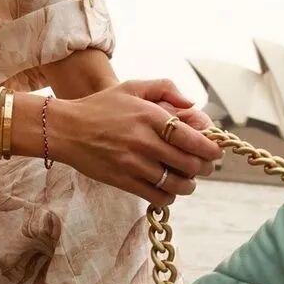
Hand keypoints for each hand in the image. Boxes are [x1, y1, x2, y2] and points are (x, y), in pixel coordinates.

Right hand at [50, 79, 221, 206]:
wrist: (67, 130)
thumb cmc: (102, 107)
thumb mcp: (132, 87)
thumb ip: (165, 89)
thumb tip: (192, 104)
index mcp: (150, 116)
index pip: (192, 137)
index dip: (210, 148)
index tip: (215, 152)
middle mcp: (144, 141)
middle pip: (189, 163)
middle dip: (204, 168)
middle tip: (204, 167)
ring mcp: (134, 164)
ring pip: (177, 184)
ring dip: (189, 185)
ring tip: (187, 181)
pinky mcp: (124, 181)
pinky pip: (158, 196)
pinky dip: (169, 196)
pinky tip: (168, 189)